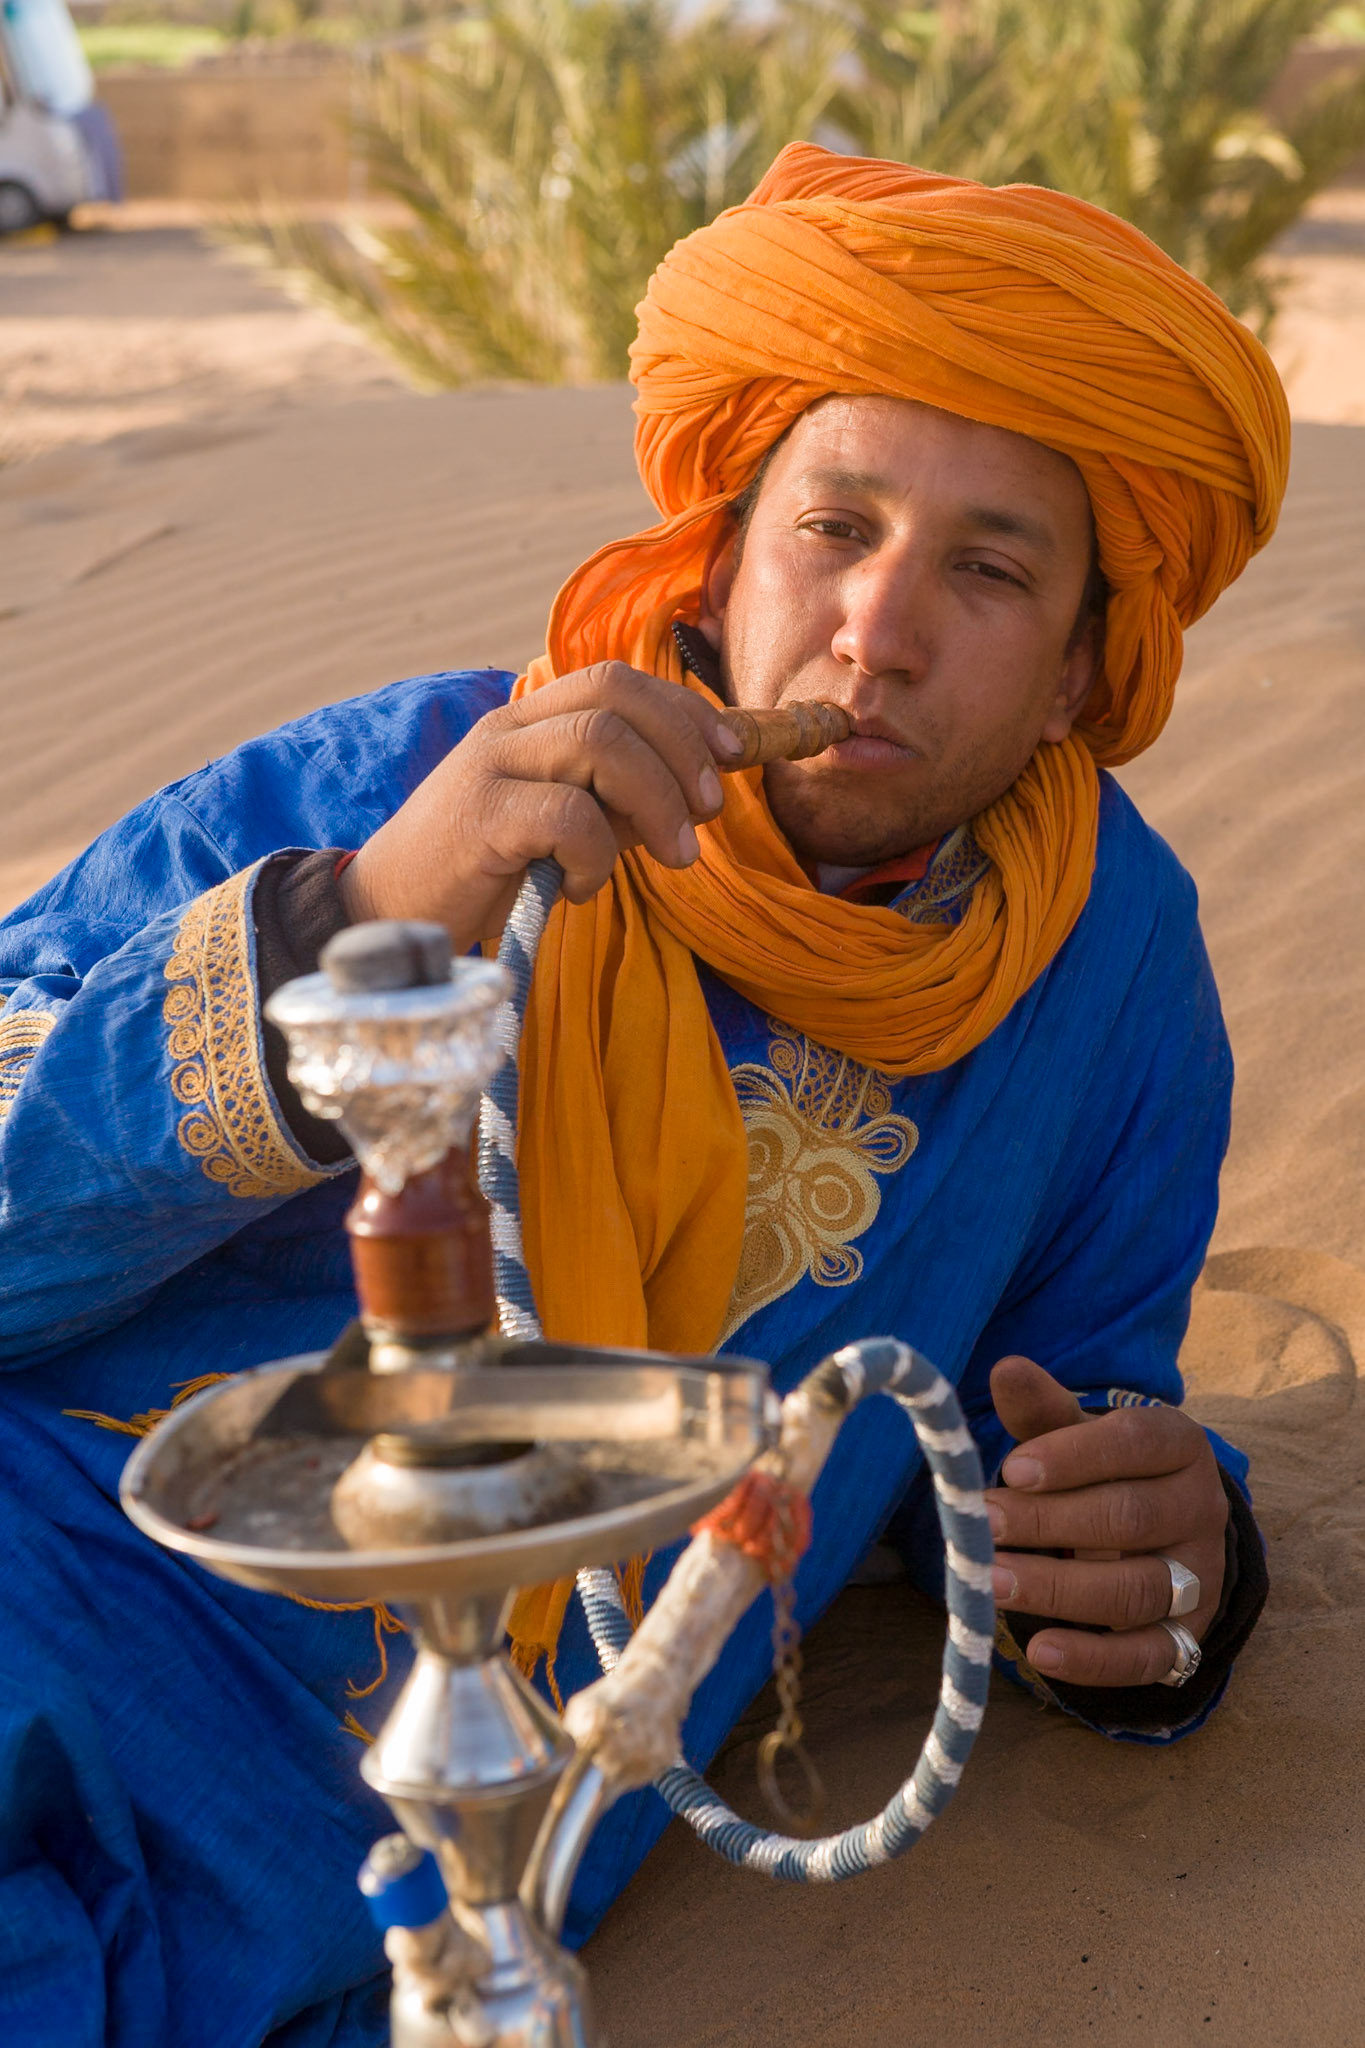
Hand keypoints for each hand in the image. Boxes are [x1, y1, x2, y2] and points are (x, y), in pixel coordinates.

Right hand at [337, 664, 744, 951]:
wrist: (393, 915)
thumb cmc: (487, 871)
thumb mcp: (566, 825)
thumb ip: (621, 799)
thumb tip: (700, 789)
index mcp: (530, 719)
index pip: (619, 679)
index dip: (686, 711)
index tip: (731, 756)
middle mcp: (508, 728)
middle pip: (617, 696)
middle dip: (682, 749)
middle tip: (708, 813)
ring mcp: (489, 766)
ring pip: (601, 745)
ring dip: (657, 802)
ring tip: (673, 855)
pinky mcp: (479, 818)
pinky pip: (568, 816)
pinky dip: (596, 856)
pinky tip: (579, 887)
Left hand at [986, 1356, 1227, 1687]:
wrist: (1161, 1530)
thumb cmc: (1102, 1471)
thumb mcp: (1076, 1434)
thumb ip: (1043, 1409)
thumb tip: (1005, 1369)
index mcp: (1178, 1445)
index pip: (1135, 1443)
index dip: (1074, 1456)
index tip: (1013, 1469)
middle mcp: (1200, 1508)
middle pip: (1129, 1518)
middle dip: (1049, 1522)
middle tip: (982, 1524)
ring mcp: (1200, 1576)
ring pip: (1138, 1588)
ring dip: (1059, 1589)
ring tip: (991, 1582)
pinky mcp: (1188, 1636)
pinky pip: (1149, 1657)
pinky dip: (1095, 1660)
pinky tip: (1039, 1653)